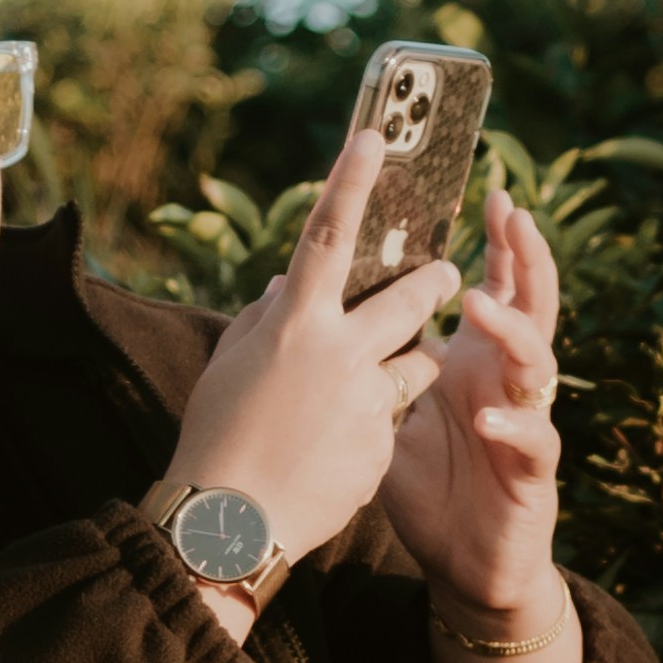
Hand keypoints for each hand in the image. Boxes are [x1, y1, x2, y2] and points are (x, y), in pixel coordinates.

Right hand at [168, 131, 462, 574]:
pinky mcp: (383, 447)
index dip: (351, 181)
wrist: (231, 525)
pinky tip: (333, 452)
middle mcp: (339, 353)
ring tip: (374, 382)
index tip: (375, 137)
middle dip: (434, 283)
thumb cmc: (215, 437)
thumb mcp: (230, 364)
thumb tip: (289, 281)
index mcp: (294, 324)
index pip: (327, 235)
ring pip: (415, 365)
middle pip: (410, 300)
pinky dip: (372, 427)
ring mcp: (367, 402)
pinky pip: (391, 422)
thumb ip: (265, 315)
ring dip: (405, 364)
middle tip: (447, 273)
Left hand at [383, 182, 564, 622]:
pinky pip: (534, 439)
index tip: (483, 193)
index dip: (495, 244)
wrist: (463, 567)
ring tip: (478, 305)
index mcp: (474, 363)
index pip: (492, 287)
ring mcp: (524, 422)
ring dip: (511, 329)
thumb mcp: (386, 417)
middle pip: (530, 304)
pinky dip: (511, 426)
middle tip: (511, 212)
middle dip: (524, 257)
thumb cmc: (430, 489)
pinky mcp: (533, 473)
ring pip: (539, 361)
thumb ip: (365, 365)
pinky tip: (485, 419)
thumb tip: (311, 309)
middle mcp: (506, 382)